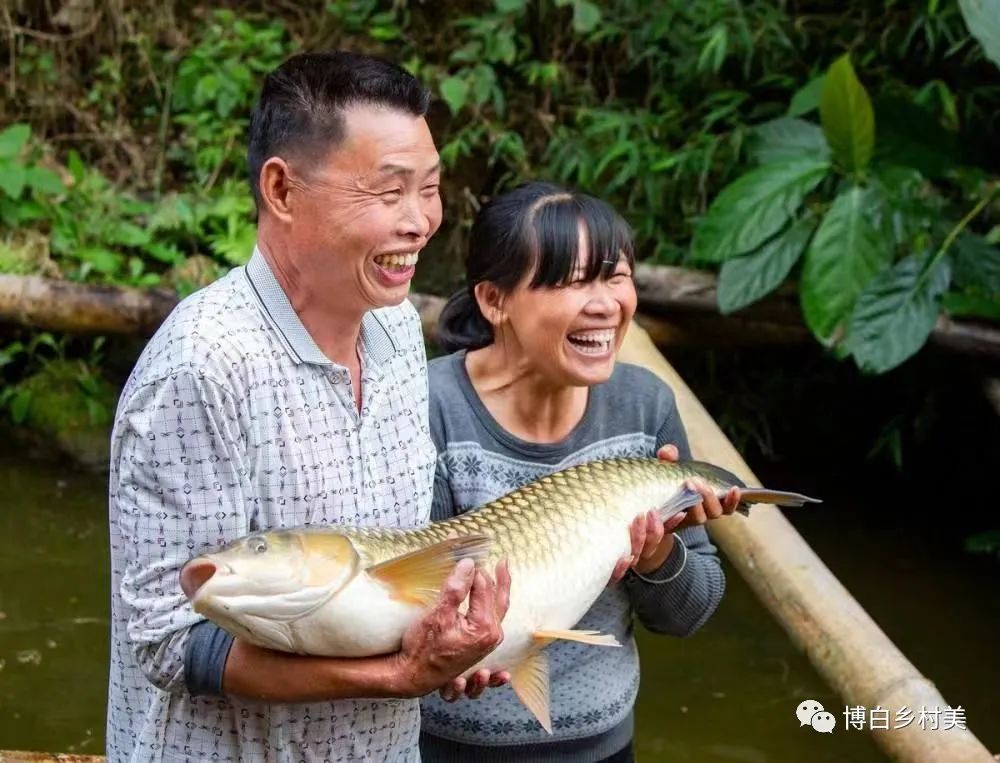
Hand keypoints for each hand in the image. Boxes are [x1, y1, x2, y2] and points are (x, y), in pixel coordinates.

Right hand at [394, 558, 510, 699]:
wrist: (412, 677)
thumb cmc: (421, 649)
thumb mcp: (437, 615)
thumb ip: (455, 588)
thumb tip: (469, 563)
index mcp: (484, 627)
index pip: (484, 587)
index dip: (474, 568)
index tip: (467, 554)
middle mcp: (491, 636)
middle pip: (499, 598)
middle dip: (498, 577)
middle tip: (501, 560)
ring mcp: (487, 643)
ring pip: (498, 610)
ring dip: (499, 591)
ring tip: (501, 574)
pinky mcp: (479, 647)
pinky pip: (494, 624)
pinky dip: (496, 611)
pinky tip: (499, 600)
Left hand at [607, 444, 740, 582]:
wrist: (640, 516)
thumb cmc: (658, 490)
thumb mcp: (664, 473)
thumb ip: (667, 461)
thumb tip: (669, 451)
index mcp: (704, 504)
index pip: (726, 506)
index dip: (733, 500)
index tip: (735, 488)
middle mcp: (698, 516)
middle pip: (714, 513)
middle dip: (709, 496)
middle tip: (697, 481)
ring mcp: (683, 523)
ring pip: (699, 519)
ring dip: (697, 506)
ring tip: (688, 486)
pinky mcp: (666, 530)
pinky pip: (674, 528)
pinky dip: (674, 520)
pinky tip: (674, 510)